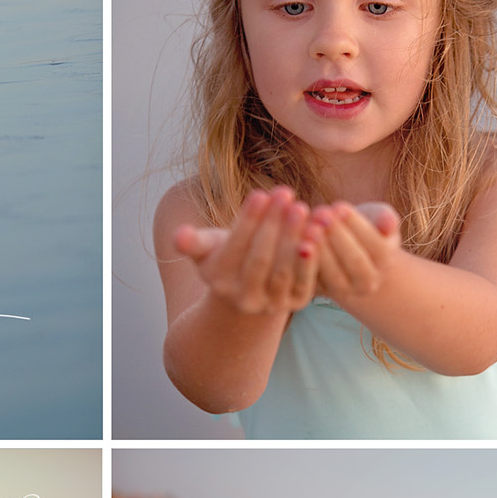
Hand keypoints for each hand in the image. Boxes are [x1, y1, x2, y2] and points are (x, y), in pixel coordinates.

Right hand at [172, 186, 319, 318]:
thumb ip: (193, 242)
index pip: (235, 248)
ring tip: (303, 208)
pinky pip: (305, 281)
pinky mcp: (296, 303)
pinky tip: (317, 231)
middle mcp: (244, 298)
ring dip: (294, 238)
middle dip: (273, 225)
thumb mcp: (208, 249)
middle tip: (285, 193)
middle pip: (260, 258)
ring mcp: (271, 304)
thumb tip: (179, 236)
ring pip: (283, 270)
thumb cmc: (228, 256)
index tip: (261, 193)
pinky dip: (312, 258)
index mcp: (219, 280)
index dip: (248, 221)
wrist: (250, 290)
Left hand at [307, 200, 401, 303]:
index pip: (376, 245)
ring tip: (309, 226)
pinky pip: (314, 281)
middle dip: (337, 236)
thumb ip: (384, 217)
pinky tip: (296, 242)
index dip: (356, 226)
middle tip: (321, 214)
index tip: (339, 206)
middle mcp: (368, 282)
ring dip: (321, 251)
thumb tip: (388, 223)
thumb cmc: (361, 227)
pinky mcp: (321, 292)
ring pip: (334, 275)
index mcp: (385, 261)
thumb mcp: (376, 218)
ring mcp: (345, 291)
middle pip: (355, 261)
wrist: (344, 252)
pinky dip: (305, 263)